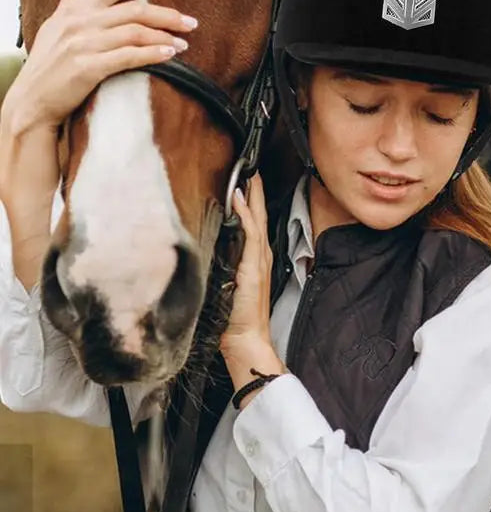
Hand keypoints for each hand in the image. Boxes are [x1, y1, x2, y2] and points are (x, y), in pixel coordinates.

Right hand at [1, 0, 197, 135]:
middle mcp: (81, 21)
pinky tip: (169, 55)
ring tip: (184, 44)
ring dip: (164, 37)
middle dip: (168, 15)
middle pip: (135, 10)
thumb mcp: (58, 18)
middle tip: (192, 22)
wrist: (33, 98)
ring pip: (134, 32)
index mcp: (78, 6)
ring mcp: (84, 44)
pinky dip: (151, 54)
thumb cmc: (49, 58)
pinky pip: (127, 57)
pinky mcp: (87, 67)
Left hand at [222, 173, 273, 356]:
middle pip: (258, 217)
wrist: (246, 340)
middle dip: (256, 194)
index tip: (247, 184)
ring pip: (256, 221)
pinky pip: (251, 235)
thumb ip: (223, 269)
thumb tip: (209, 252)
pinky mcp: (253, 268)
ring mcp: (259, 262)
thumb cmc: (235, 319)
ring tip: (250, 179)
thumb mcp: (227, 288)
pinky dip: (246, 216)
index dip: (251, 203)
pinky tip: (240, 201)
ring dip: (253, 199)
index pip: (253, 225)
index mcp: (254, 261)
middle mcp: (260, 258)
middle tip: (252, 171)